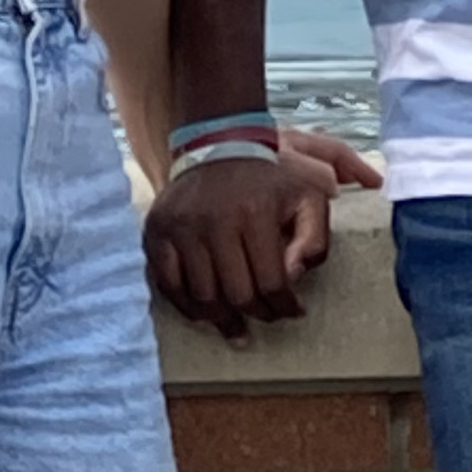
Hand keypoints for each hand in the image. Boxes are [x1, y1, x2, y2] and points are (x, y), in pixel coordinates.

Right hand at [146, 131, 377, 342]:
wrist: (218, 145)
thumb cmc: (269, 179)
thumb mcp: (308, 197)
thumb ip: (314, 239)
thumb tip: (292, 278)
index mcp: (255, 212)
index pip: (271, 281)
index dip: (285, 306)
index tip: (293, 312)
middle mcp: (215, 220)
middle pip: (237, 294)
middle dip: (258, 314)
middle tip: (267, 316)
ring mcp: (182, 227)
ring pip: (204, 297)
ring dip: (224, 319)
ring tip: (239, 325)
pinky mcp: (157, 231)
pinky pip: (170, 286)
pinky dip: (188, 307)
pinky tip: (207, 314)